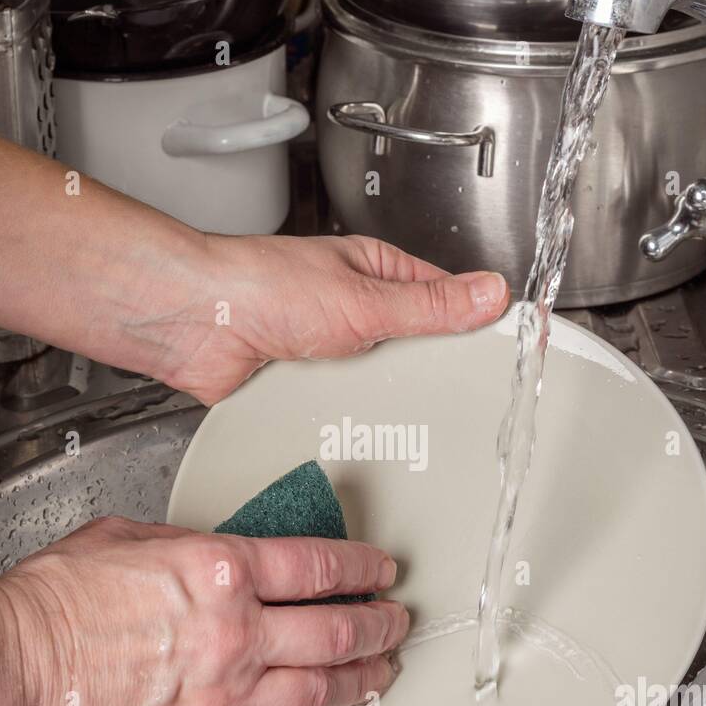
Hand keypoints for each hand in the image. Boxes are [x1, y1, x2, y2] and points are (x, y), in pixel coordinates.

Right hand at [0, 516, 406, 705]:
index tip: (379, 567)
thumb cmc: (57, 600)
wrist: (15, 666)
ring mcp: (224, 693)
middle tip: (397, 619)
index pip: (318, 566)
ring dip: (363, 678)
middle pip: (337, 630)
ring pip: (322, 689)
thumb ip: (194, 545)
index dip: (362, 565)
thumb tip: (225, 553)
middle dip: (380, 624)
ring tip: (383, 670)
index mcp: (220, 570)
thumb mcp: (132, 535)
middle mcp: (234, 633)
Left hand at [142, 234, 510, 402]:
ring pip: (378, 384)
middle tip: (460, 398)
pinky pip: (341, 409)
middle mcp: (352, 309)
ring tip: (408, 421)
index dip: (478, 320)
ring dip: (383, 400)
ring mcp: (328, 349)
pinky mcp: (302, 386)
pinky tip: (362, 433)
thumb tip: (489, 292)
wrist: (193, 324)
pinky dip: (347, 420)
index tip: (512, 345)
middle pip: (414, 347)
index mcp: (375, 272)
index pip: (445, 295)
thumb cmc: (259, 286)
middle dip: (428, 372)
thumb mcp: (363, 298)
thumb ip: (429, 304)